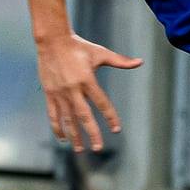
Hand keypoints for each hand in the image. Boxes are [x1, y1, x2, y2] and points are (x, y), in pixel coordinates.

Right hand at [36, 33, 141, 152]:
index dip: (110, 117)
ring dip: (74, 135)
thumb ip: (120, 61)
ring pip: (67, 118)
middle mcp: (73, 89)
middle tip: (98, 148)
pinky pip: (53, 114)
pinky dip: (57, 127)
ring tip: (79, 149)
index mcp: (88, 80)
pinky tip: (62, 138)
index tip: (116, 129)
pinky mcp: (49, 93)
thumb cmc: (79, 46)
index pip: (102, 103)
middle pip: (84, 116)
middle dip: (92, 133)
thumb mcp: (100, 53)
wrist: (52, 40)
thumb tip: (140, 62)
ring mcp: (60, 92)